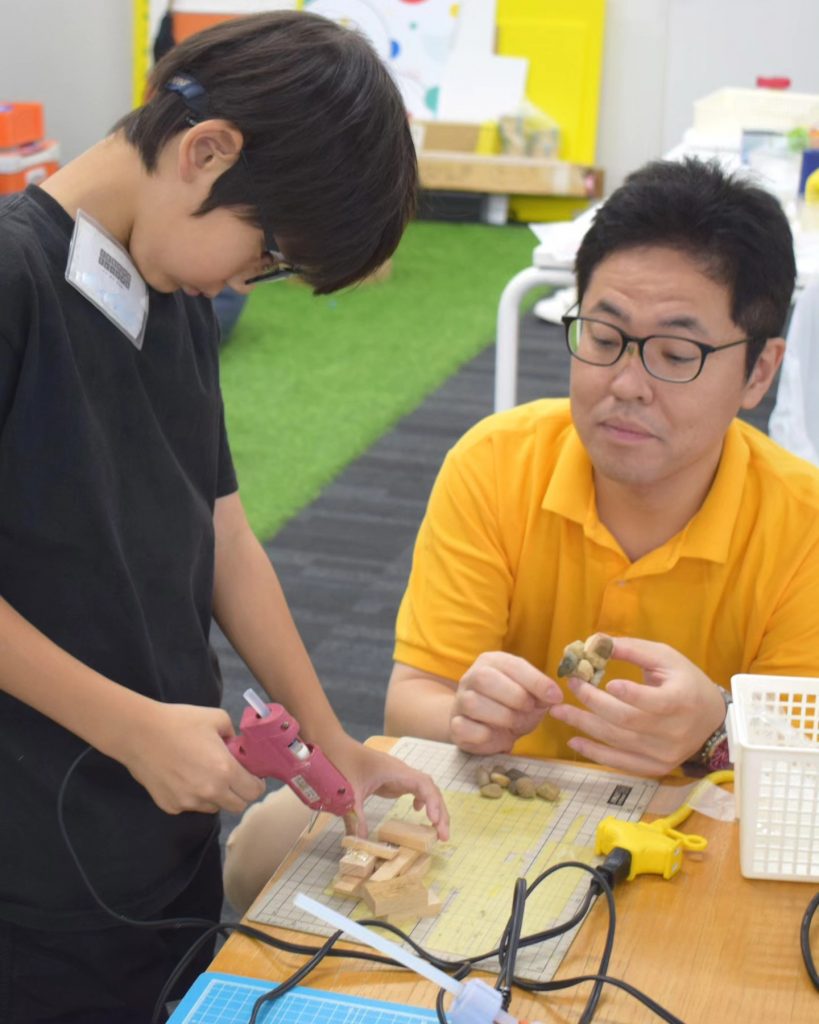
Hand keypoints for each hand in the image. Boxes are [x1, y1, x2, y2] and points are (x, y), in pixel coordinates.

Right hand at [117, 700, 265, 814]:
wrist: (140, 734)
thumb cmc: (179, 722)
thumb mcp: (216, 718)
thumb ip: (234, 733)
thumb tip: (236, 745)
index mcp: (225, 771)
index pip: (253, 792)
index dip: (256, 783)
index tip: (251, 775)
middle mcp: (209, 792)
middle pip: (237, 805)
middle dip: (239, 792)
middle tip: (231, 776)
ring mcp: (188, 803)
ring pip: (214, 807)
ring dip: (216, 796)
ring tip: (203, 774)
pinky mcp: (171, 807)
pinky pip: (191, 806)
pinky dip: (193, 796)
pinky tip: (182, 776)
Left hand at [322, 733, 449, 841]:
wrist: (333, 745)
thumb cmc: (342, 762)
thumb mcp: (349, 793)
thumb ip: (355, 818)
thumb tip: (359, 845)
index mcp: (396, 771)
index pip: (424, 784)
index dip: (433, 802)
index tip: (434, 822)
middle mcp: (402, 772)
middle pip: (430, 789)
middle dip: (440, 811)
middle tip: (444, 836)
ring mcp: (398, 776)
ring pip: (425, 790)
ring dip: (434, 807)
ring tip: (438, 830)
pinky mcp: (391, 780)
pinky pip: (414, 789)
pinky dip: (422, 801)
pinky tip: (416, 811)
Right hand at [449, 651, 562, 754]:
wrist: (485, 728)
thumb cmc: (511, 707)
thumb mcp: (532, 697)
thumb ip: (543, 694)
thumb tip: (554, 696)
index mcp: (492, 662)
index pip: (512, 665)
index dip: (536, 681)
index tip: (555, 697)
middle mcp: (471, 677)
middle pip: (484, 678)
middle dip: (514, 696)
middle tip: (528, 709)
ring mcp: (460, 700)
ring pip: (473, 703)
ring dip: (502, 717)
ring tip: (514, 723)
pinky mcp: (454, 724)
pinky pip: (464, 727)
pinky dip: (484, 734)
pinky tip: (494, 735)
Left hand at [547, 637, 727, 775]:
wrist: (712, 720)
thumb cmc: (685, 681)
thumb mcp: (665, 658)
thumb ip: (632, 649)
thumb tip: (594, 642)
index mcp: (681, 700)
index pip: (651, 701)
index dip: (628, 693)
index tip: (605, 681)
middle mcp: (673, 731)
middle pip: (626, 720)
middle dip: (592, 701)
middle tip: (571, 685)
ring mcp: (664, 753)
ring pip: (618, 741)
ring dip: (584, 725)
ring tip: (559, 711)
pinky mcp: (656, 767)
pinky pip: (621, 763)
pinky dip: (595, 754)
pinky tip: (574, 741)